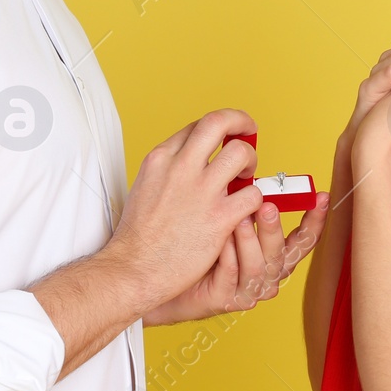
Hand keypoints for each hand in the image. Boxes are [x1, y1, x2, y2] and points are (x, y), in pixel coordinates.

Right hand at [106, 109, 266, 314]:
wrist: (133, 269)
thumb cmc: (137, 236)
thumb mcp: (144, 186)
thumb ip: (168, 170)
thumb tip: (190, 162)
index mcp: (161, 158)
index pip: (197, 125)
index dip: (216, 129)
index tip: (224, 137)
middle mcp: (181, 167)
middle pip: (219, 122)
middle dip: (240, 121)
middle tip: (248, 130)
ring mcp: (201, 191)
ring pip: (241, 153)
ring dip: (251, 160)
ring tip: (248, 175)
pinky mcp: (219, 218)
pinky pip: (253, 195)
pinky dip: (256, 199)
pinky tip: (247, 208)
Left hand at [145, 190, 331, 324]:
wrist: (145, 274)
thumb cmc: (182, 240)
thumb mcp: (215, 211)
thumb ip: (236, 194)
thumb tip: (245, 159)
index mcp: (263, 249)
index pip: (300, 237)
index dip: (315, 219)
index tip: (320, 197)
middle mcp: (259, 270)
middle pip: (285, 253)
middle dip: (276, 227)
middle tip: (266, 205)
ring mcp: (241, 287)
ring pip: (261, 266)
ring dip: (252, 239)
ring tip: (240, 219)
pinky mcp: (220, 299)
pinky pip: (231, 277)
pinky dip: (229, 256)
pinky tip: (221, 241)